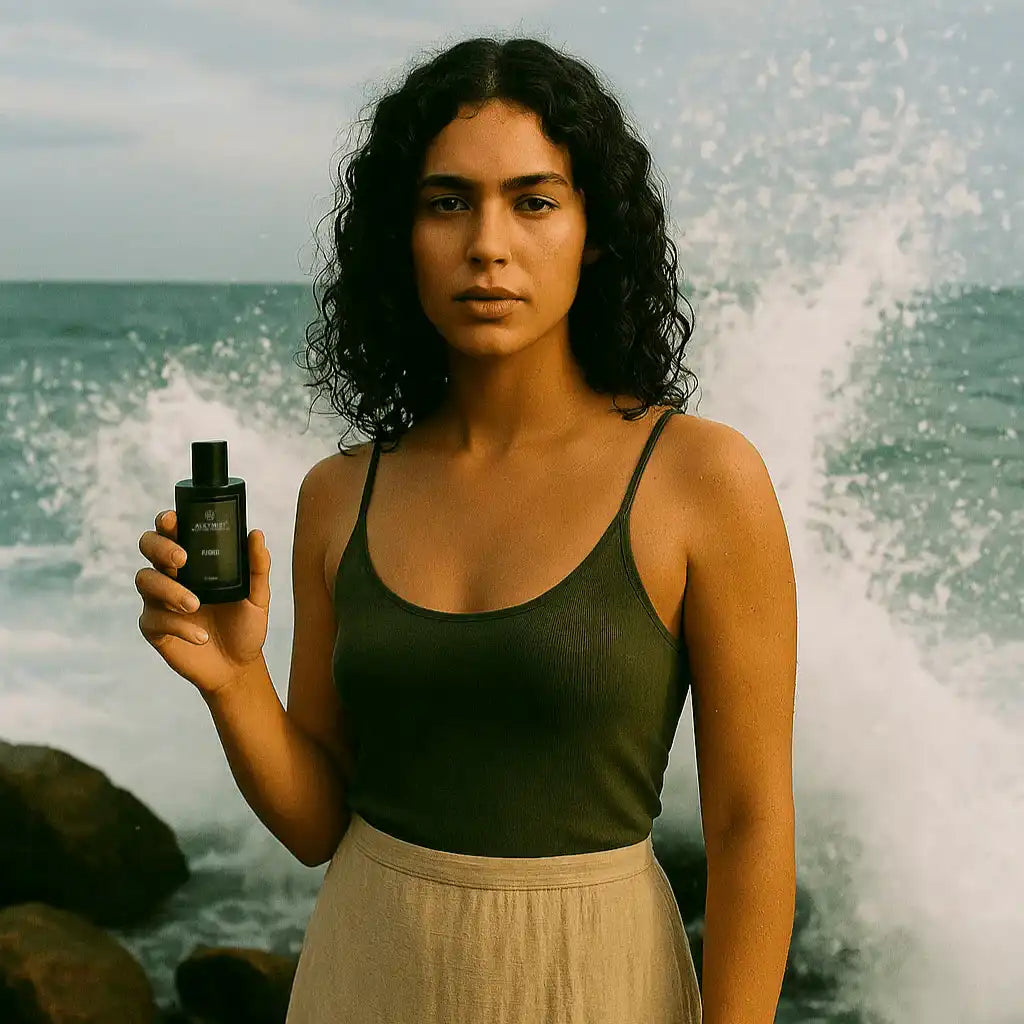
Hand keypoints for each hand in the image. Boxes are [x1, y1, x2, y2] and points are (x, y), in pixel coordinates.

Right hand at [136, 509, 270, 697]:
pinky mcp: (155, 628)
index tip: (173, 519)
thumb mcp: (257, 596)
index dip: (166, 521)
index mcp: (194, 561)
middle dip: (160, 547)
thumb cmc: (244, 625)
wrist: (239, 666)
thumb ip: (257, 566)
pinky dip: (178, 625)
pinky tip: (201, 636)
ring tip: (195, 605)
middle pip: (147, 546)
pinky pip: (153, 618)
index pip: (173, 532)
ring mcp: (159, 600)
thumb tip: (256, 534)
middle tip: (182, 560)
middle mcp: (172, 575)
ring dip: (169, 589)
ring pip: (145, 580)